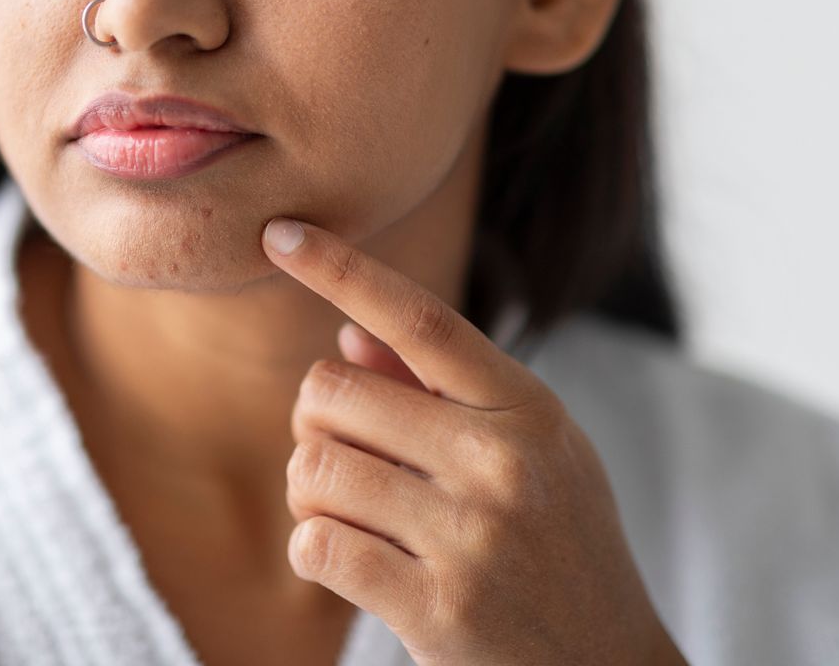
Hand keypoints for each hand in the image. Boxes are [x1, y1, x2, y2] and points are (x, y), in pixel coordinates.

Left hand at [261, 216, 686, 665]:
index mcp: (528, 409)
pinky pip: (316, 546)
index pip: (421, 317)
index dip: (342, 269)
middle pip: (335, 392)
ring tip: (353, 517)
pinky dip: (313, 551)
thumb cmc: (557, 549)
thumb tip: (346, 335)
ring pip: (315, 469)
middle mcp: (502, 461)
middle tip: (347, 462)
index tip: (280, 231)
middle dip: (316, 425)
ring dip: (311, 495)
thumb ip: (440, 393)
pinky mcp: (438, 607)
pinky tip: (350, 562)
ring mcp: (472, 536)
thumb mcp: (529, 455)